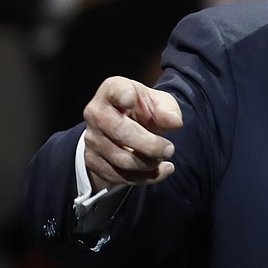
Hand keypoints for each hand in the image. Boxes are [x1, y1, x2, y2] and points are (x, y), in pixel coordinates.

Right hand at [83, 76, 182, 191]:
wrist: (126, 128)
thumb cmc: (143, 110)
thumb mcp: (159, 103)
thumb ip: (167, 109)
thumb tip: (175, 123)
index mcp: (112, 90)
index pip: (114, 90)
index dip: (122, 95)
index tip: (131, 100)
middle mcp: (96, 113)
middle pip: (120, 131)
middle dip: (150, 144)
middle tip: (170, 149)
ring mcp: (92, 139)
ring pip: (121, 159)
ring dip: (148, 163)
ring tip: (165, 158)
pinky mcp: (94, 161)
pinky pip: (119, 176)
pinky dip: (145, 177)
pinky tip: (161, 171)